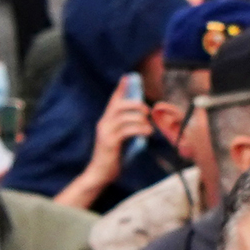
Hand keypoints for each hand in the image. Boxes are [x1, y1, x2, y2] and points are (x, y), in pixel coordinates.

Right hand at [62, 79, 153, 206]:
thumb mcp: (121, 138)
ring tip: (149, 128)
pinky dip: (139, 129)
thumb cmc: (114, 156)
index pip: (113, 100)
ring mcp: (105, 132)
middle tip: (147, 110)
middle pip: (118, 105)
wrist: (100, 173)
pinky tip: (147, 133)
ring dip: (140, 120)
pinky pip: (126, 130)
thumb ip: (128, 127)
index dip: (121, 88)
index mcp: (106, 120)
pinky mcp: (109, 142)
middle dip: (135, 103)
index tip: (128, 77)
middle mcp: (104, 123)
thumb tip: (143, 119)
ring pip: (124, 117)